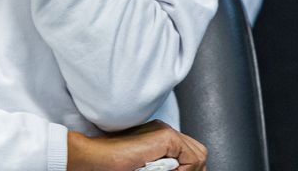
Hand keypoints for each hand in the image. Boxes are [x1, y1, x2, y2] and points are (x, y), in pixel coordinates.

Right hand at [68, 121, 206, 170]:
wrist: (97, 157)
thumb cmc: (115, 165)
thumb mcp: (148, 167)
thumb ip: (164, 165)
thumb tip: (185, 170)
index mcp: (160, 138)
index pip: (190, 153)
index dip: (190, 170)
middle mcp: (165, 131)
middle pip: (199, 152)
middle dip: (193, 170)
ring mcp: (166, 132)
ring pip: (199, 155)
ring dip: (188, 170)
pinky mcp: (166, 137)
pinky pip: (192, 158)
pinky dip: (185, 170)